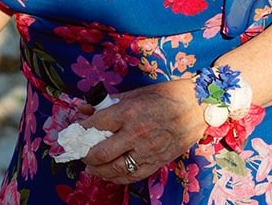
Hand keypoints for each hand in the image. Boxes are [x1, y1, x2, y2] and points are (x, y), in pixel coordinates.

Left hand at [80, 79, 206, 185]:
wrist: (199, 106)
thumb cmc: (166, 95)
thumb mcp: (134, 93)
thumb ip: (107, 103)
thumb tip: (83, 108)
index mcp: (129, 111)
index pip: (95, 125)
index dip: (80, 131)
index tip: (72, 133)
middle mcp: (136, 133)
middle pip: (101, 152)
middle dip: (85, 155)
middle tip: (78, 152)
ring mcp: (148, 150)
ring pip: (115, 168)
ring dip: (98, 169)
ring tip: (90, 166)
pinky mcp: (158, 161)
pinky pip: (132, 175)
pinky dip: (117, 177)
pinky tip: (108, 174)